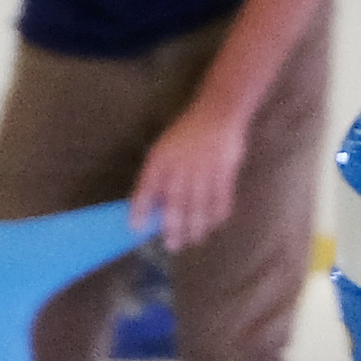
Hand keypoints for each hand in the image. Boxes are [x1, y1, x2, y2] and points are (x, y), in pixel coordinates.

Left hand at [129, 99, 250, 248]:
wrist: (216, 115)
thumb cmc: (186, 134)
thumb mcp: (164, 149)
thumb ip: (158, 175)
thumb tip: (153, 206)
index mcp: (161, 159)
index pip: (146, 187)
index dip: (140, 209)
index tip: (136, 228)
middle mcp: (180, 166)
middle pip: (175, 203)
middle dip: (172, 227)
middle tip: (171, 245)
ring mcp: (203, 171)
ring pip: (198, 207)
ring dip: (195, 227)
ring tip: (193, 240)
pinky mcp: (224, 173)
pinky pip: (220, 200)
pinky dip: (217, 216)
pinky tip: (213, 225)